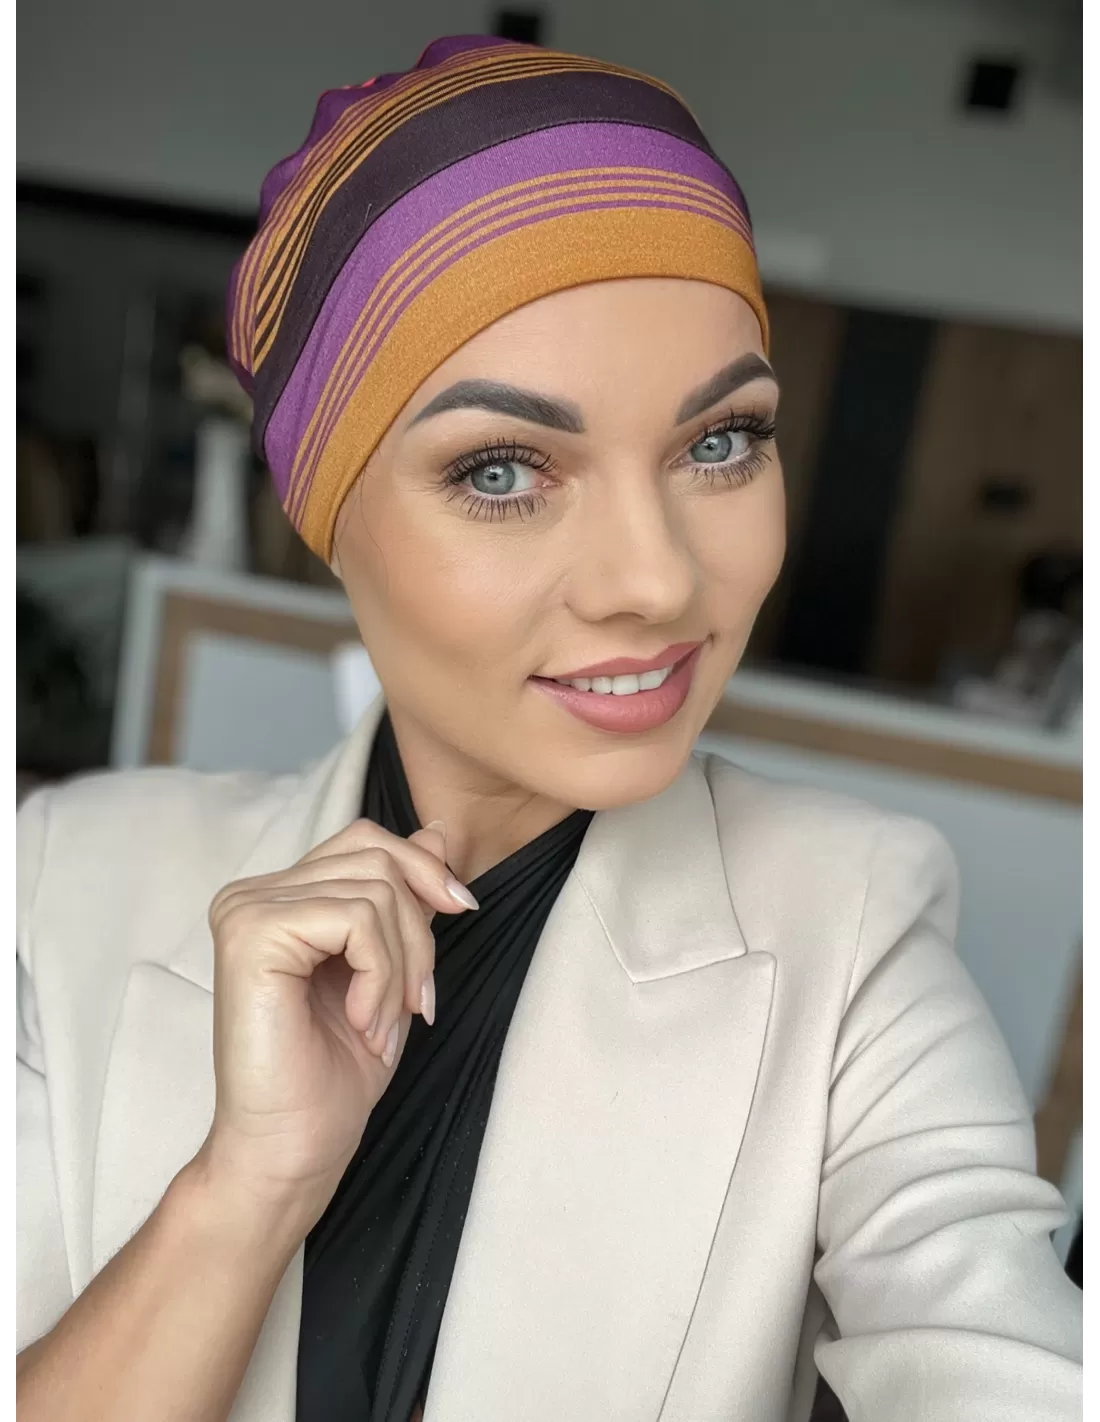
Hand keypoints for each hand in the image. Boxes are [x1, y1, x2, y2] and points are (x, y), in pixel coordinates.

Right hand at [193, 819, 476, 1233]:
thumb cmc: (334, 1073)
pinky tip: (362, 1021)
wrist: (290, 1150)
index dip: (423, 871)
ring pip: (375, 890)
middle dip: (420, 929)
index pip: (366, 840)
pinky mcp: (252, 933)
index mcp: (278, 897)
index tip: (460, 916)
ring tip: (383, 1023)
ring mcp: (246, 909)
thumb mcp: (390, 969)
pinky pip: (356, 919)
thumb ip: (402, 898)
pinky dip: (381, 976)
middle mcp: (252, 893)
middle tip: (418, 1001)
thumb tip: (439, 830)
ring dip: (403, 966)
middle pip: (375, 855)